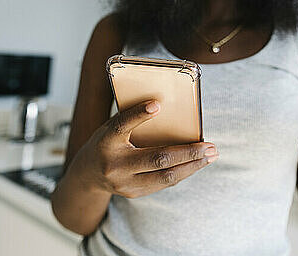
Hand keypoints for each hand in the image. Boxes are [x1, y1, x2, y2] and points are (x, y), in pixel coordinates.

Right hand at [71, 100, 217, 198]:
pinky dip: (183, 172)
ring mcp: (124, 183)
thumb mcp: (111, 128)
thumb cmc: (106, 143)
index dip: (138, 115)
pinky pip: (163, 183)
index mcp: (106, 141)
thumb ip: (132, 120)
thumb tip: (164, 106)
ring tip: (211, 155)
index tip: (156, 105)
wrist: (86, 176)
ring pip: (165, 176)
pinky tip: (197, 163)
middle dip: (188, 152)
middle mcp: (114, 164)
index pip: (121, 125)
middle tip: (210, 146)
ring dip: (192, 165)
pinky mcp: (133, 193)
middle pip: (156, 158)